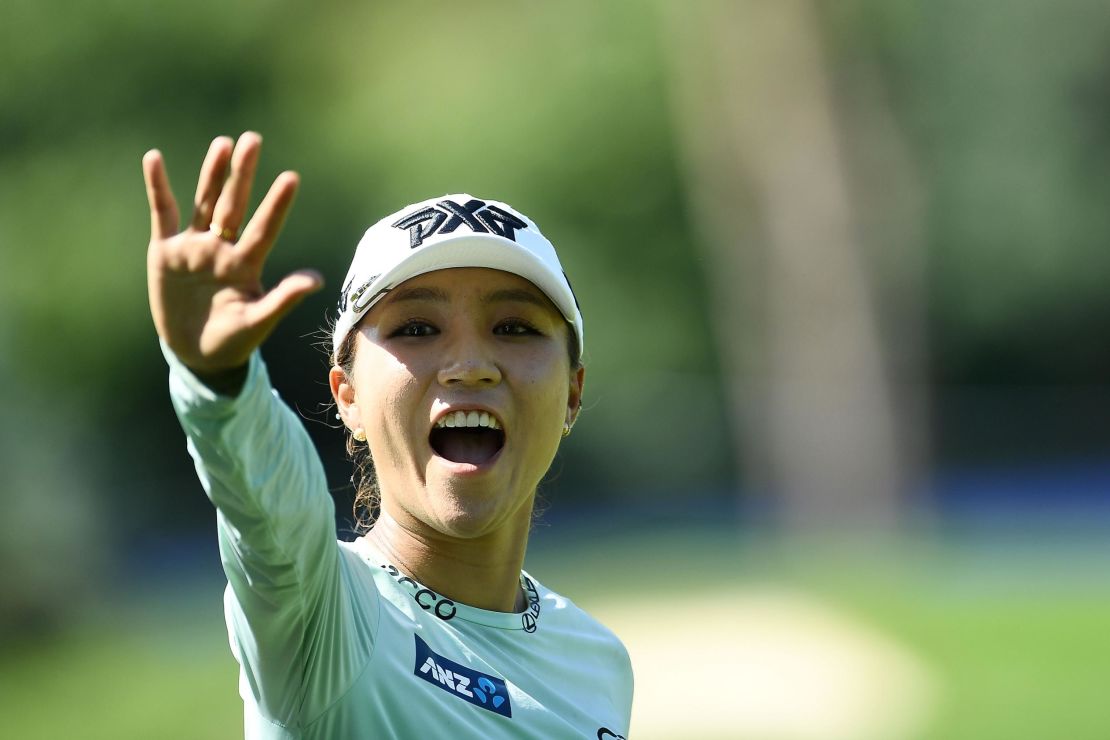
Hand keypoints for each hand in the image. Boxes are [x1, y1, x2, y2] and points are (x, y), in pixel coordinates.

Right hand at [144, 132, 322, 375]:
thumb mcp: (257, 321)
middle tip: (253, 140)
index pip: (264, 229)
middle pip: (234, 205)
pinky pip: (162, 213)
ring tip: (223, 143)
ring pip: (204, 202)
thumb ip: (283, 299)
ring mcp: (194, 247)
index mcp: (247, 265)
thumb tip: (317, 280)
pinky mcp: (165, 251)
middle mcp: (223, 249)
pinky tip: (154, 158)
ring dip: (212, 173)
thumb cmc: (234, 340)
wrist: (196, 353)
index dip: (276, 205)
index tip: (291, 177)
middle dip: (242, 174)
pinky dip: (158, 186)